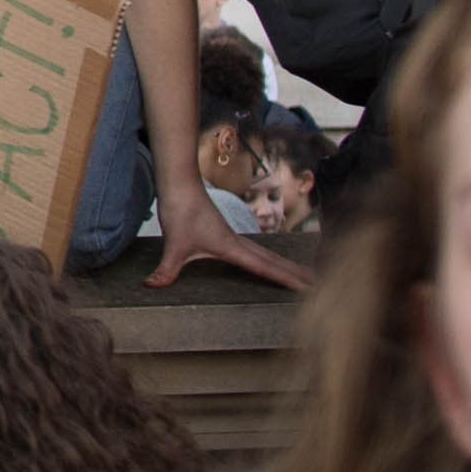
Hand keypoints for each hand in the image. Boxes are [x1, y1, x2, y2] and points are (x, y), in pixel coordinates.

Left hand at [153, 178, 313, 293]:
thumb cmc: (181, 210)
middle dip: (296, 274)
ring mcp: (233, 237)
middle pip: (274, 261)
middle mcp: (238, 243)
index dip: (288, 279)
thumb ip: (167, 269)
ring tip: (303, 276)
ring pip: (266, 255)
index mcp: (232, 247)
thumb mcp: (174, 244)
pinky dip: (267, 260)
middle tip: (318, 285)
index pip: (266, 268)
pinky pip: (254, 251)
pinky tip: (266, 263)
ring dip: (284, 266)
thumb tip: (152, 285)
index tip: (310, 287)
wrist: (179, 183)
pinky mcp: (224, 234)